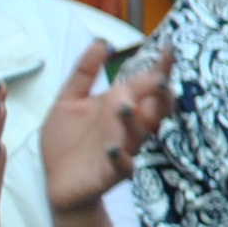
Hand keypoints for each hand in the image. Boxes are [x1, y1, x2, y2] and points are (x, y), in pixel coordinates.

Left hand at [40, 39, 175, 217]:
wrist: (58, 183)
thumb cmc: (67, 143)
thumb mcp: (69, 101)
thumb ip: (85, 72)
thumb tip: (102, 43)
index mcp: (120, 105)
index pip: (145, 84)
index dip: (159, 68)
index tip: (169, 49)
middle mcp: (127, 126)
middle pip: (155, 108)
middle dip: (161, 95)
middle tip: (160, 80)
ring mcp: (123, 148)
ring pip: (138, 134)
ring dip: (134, 121)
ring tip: (123, 107)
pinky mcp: (111, 173)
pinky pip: (122, 166)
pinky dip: (120, 158)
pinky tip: (112, 149)